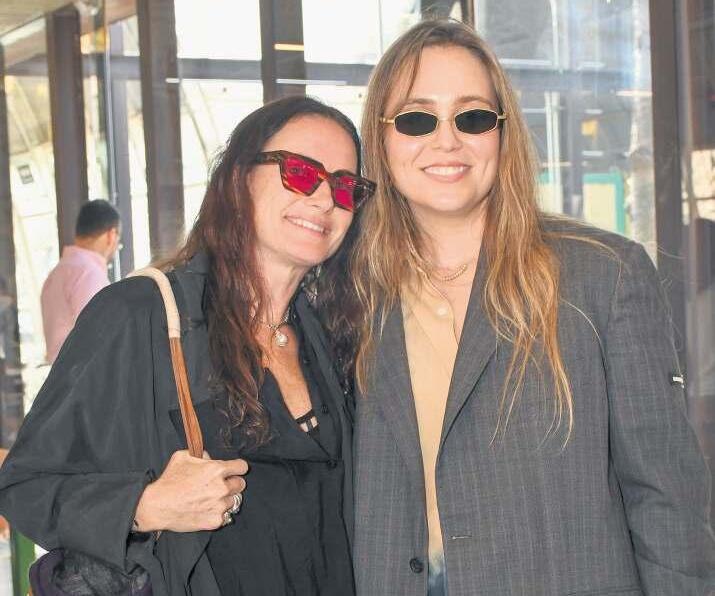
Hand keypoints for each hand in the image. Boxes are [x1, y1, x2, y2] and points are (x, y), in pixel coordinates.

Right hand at [133, 450, 247, 532]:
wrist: (157, 506)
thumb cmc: (169, 480)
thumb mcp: (183, 456)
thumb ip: (201, 454)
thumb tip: (210, 458)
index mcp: (217, 470)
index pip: (242, 467)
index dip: (238, 468)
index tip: (234, 471)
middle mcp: (222, 488)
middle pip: (241, 485)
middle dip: (232, 483)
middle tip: (220, 486)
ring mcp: (219, 506)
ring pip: (233, 501)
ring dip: (224, 499)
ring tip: (209, 499)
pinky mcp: (215, 521)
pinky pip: (225, 515)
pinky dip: (217, 513)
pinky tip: (205, 510)